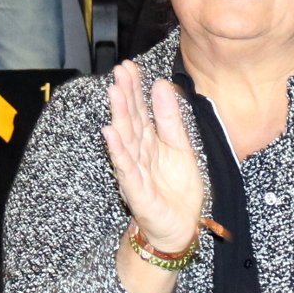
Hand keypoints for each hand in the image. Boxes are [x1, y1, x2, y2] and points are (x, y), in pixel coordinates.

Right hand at [100, 61, 204, 254]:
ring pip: (125, 139)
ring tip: (114, 93)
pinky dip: (118, 150)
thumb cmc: (178, 189)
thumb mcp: (181, 147)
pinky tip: (111, 133)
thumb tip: (162, 85)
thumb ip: (171, 119)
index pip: (140, 110)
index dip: (135, 88)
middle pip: (130, 120)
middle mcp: (138, 153)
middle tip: (119, 71)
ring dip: (119, 116)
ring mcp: (134, 170)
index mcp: (150, 141)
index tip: (129, 66)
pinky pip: (125, 168)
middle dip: (125, 95)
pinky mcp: (135, 190)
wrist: (181, 226)